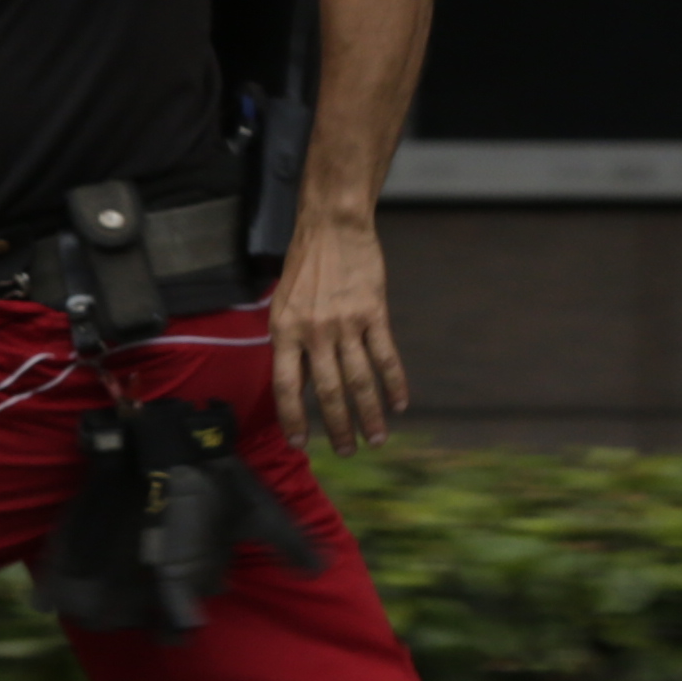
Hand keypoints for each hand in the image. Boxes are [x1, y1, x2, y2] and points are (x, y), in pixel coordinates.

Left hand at [272, 207, 409, 451]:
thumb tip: (299, 388)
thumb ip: (290, 346)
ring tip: (376, 439)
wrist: (331, 229)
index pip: (286, 386)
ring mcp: (346, 323)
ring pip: (359, 380)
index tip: (301, 444)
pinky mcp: (374, 313)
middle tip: (348, 451)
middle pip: (328, 391)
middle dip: (338, 426)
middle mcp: (314, 332)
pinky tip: (399, 404)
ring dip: (370, 414)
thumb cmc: (303, 271)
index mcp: (284, 332)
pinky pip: (386, 356)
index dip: (293, 417)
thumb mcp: (282, 308)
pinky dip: (394, 383)